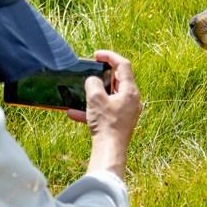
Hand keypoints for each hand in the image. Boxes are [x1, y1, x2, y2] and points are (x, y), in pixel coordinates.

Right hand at [67, 50, 141, 178]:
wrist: (110, 152)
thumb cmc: (106, 124)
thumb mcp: (95, 99)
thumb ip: (93, 83)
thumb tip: (93, 80)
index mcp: (130, 91)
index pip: (123, 65)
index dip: (110, 56)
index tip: (96, 55)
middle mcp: (132, 100)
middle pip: (118, 80)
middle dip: (102, 75)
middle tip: (90, 71)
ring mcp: (127, 112)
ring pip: (110, 96)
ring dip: (94, 94)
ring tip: (81, 92)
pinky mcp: (120, 122)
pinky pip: (106, 110)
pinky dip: (92, 109)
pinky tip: (74, 113)